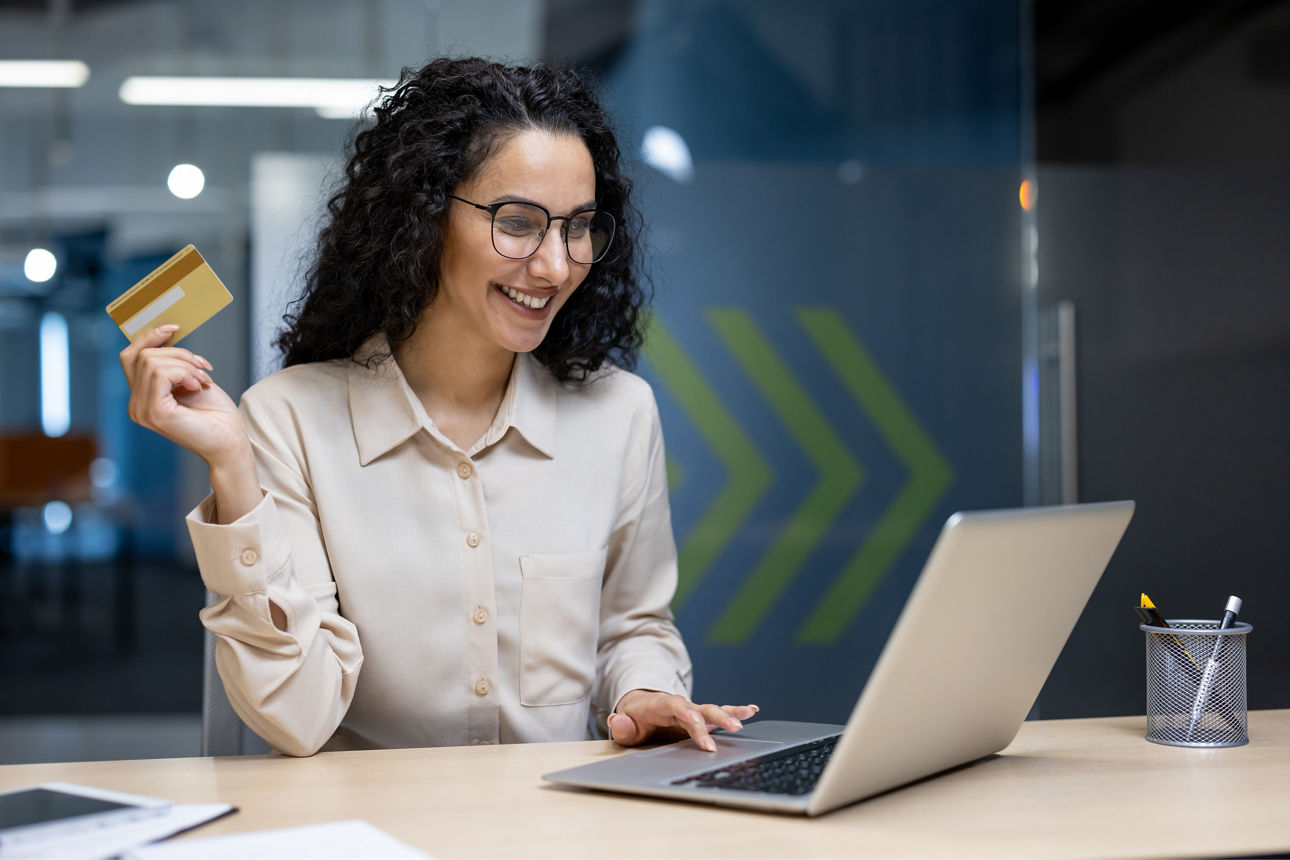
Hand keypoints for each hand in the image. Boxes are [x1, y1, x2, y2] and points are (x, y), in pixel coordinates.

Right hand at [119, 324, 247, 463]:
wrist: (230, 440)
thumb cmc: (216, 414)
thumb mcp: (190, 379)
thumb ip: (172, 363)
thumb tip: (164, 333)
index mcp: (142, 397)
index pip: (129, 357)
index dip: (149, 337)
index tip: (173, 328)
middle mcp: (136, 405)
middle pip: (142, 355)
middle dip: (178, 353)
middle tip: (203, 367)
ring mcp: (142, 410)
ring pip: (152, 361)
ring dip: (185, 364)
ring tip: (203, 379)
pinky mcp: (154, 412)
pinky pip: (160, 373)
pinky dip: (184, 372)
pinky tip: (197, 386)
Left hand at [607, 690, 759, 751]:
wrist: (640, 708)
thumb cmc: (634, 719)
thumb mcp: (624, 725)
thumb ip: (622, 726)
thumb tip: (616, 720)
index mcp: (662, 705)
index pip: (679, 709)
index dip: (693, 722)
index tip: (706, 741)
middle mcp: (681, 705)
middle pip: (701, 708)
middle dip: (718, 718)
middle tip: (734, 729)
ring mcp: (692, 711)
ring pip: (713, 709)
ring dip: (731, 712)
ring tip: (749, 714)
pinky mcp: (700, 718)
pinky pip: (718, 713)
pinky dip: (734, 710)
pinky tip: (752, 710)